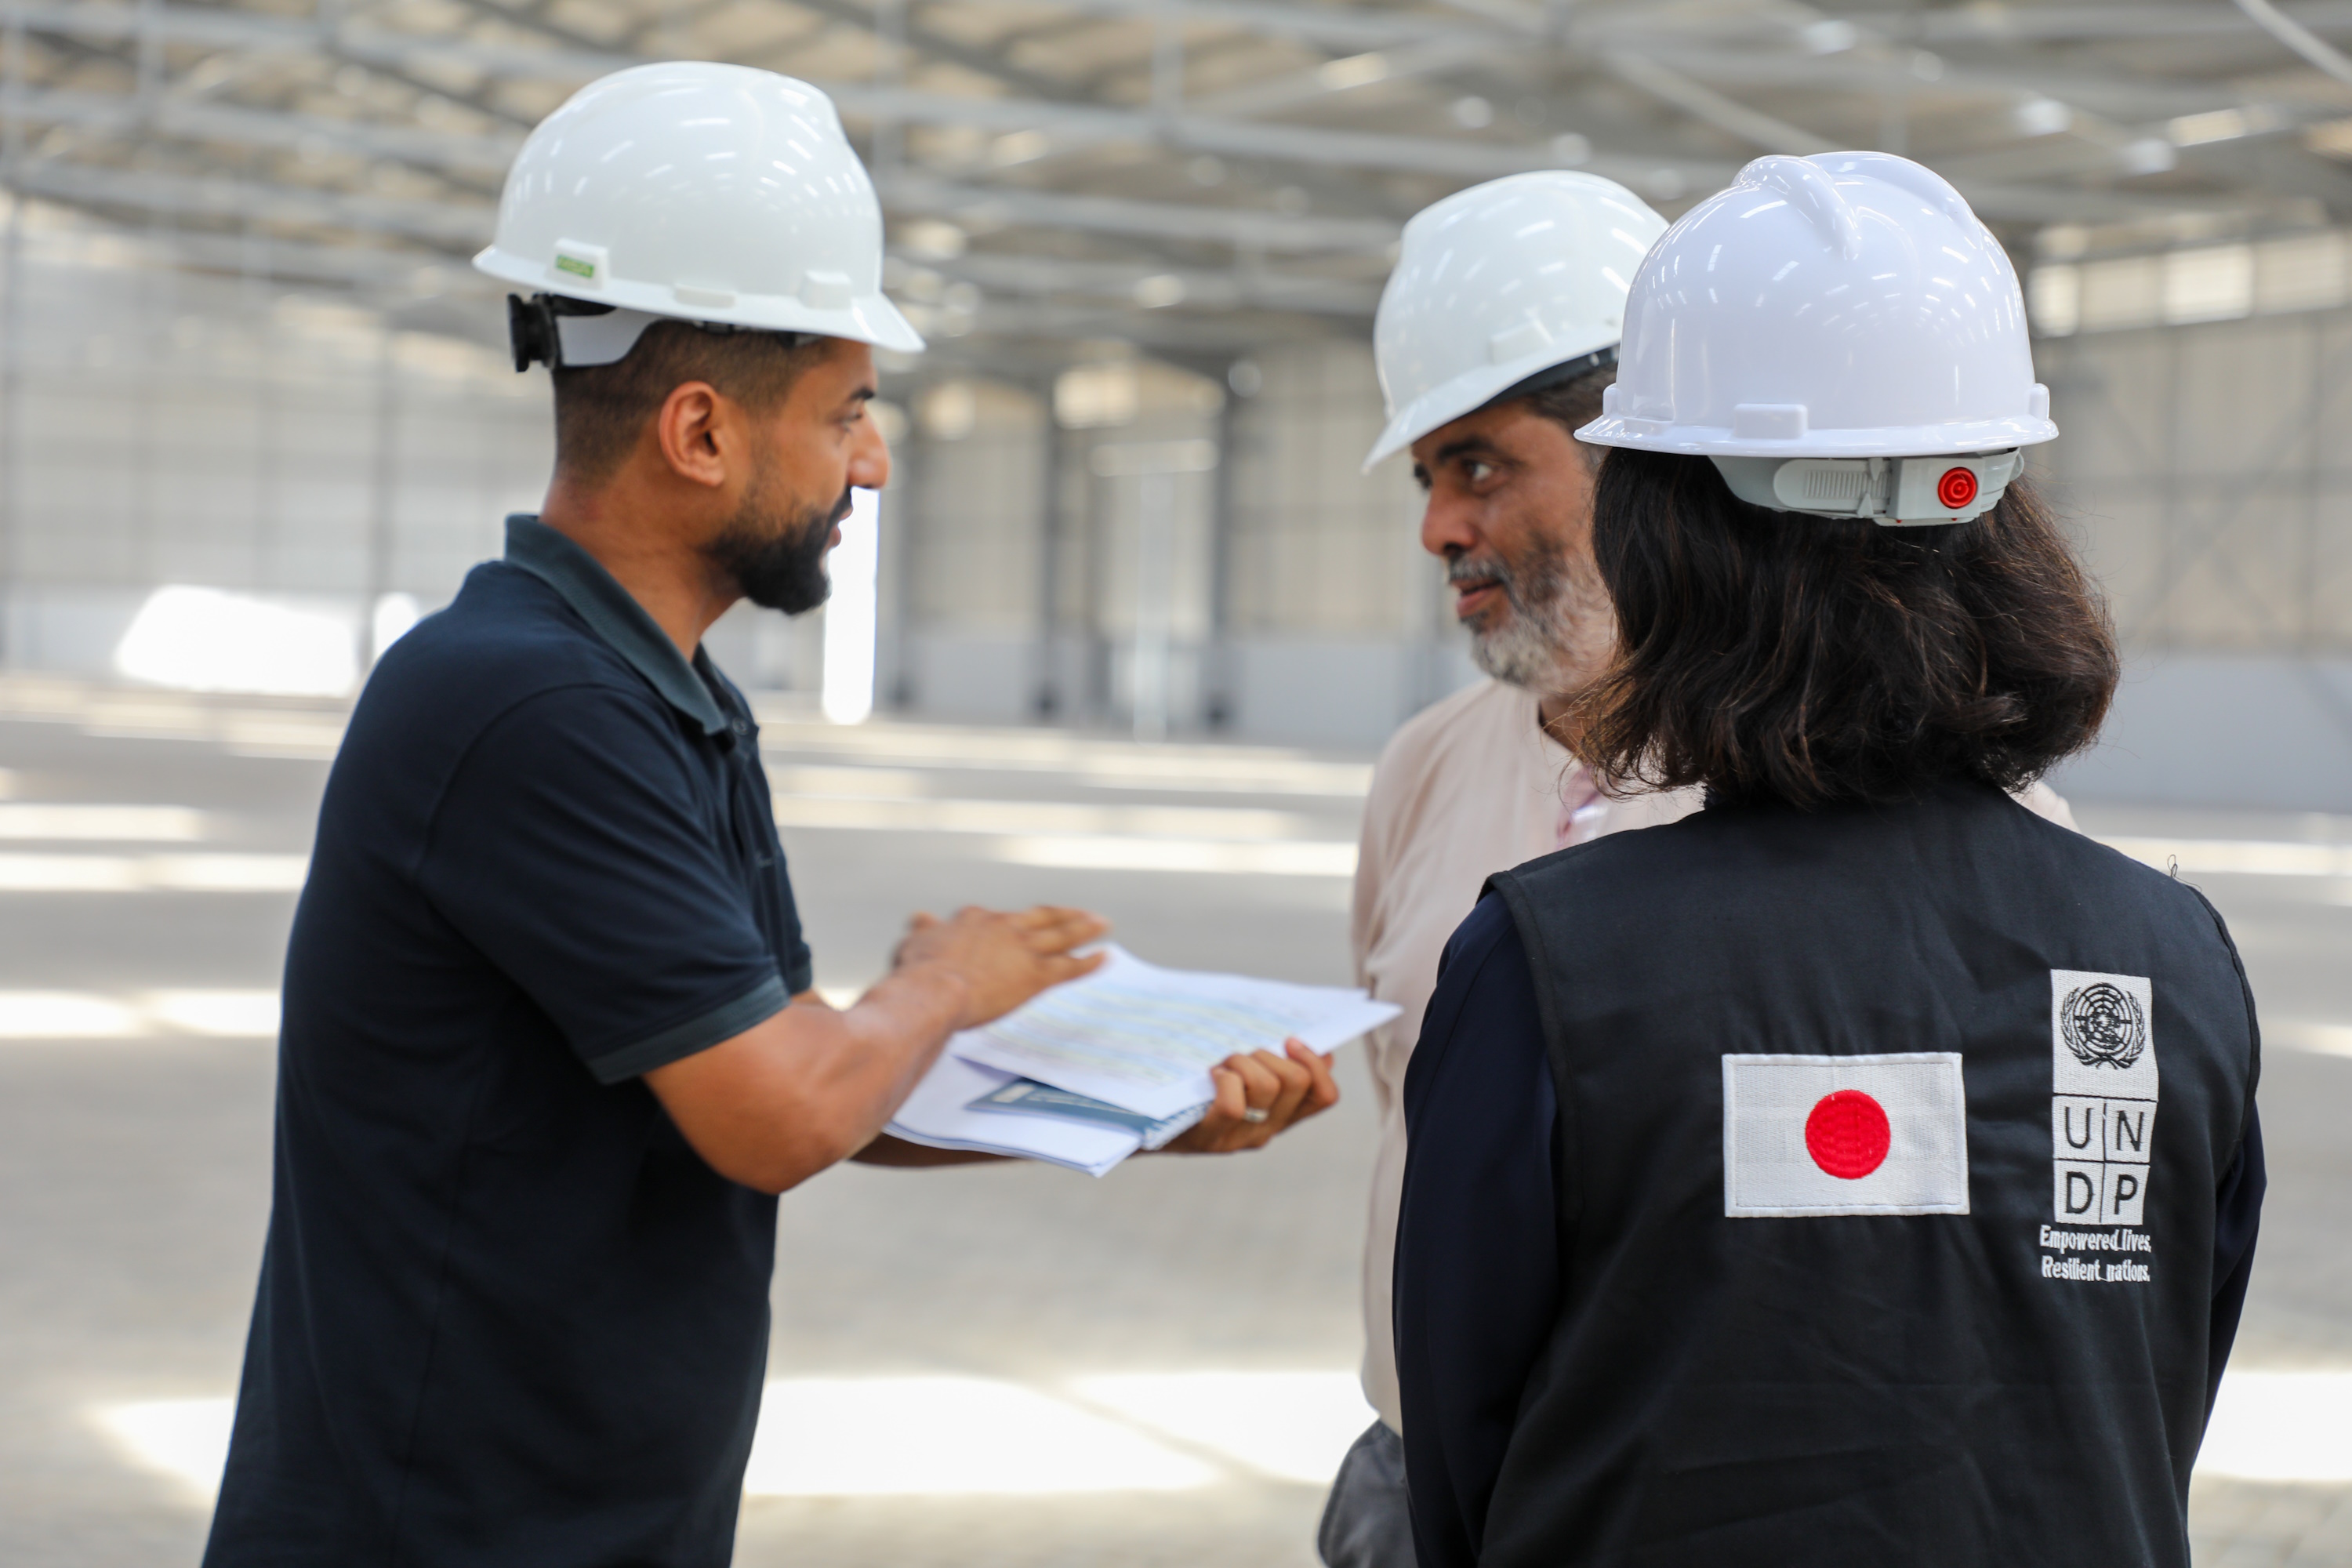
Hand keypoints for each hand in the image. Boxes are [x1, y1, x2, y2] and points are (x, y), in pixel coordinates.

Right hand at [893, 905, 1108, 1028]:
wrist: (933, 990)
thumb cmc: (919, 971)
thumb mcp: (915, 943)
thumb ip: (923, 930)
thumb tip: (919, 918)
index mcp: (976, 920)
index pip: (999, 918)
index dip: (1011, 921)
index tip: (1018, 921)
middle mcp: (1005, 927)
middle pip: (1041, 917)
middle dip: (1064, 914)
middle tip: (1083, 913)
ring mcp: (1023, 949)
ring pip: (1062, 935)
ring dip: (1085, 928)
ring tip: (1103, 924)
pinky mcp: (1036, 975)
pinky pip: (1070, 967)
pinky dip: (1089, 962)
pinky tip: (1105, 957)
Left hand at [1162, 1038, 1338, 1152]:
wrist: (1145, 1124)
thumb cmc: (1196, 1090)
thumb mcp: (1243, 1080)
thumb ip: (1278, 1068)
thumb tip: (1323, 1054)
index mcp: (1280, 1115)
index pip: (1325, 1097)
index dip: (1316, 1065)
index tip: (1290, 1041)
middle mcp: (1266, 1130)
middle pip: (1295, 1081)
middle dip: (1268, 1053)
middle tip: (1240, 1055)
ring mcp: (1240, 1138)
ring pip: (1267, 1086)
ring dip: (1242, 1061)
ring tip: (1221, 1065)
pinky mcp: (1212, 1139)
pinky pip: (1234, 1105)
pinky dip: (1224, 1079)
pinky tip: (1211, 1076)